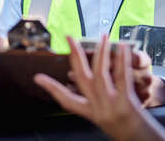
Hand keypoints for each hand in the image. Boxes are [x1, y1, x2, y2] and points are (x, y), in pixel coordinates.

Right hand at [34, 35, 164, 140]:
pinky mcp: (127, 104)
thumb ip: (94, 98)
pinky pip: (122, 78)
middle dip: (75, 56)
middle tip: (70, 38)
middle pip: (82, 79)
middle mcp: (97, 109)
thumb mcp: (104, 114)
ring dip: (100, 53)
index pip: (66, 100)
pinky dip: (121, 61)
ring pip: (100, 75)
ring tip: (102, 37)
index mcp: (90, 112)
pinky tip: (122, 47)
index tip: (38, 77)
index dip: (51, 88)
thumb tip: (77, 78)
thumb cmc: (125, 128)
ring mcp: (111, 106)